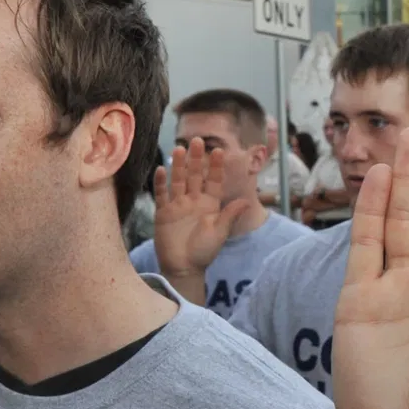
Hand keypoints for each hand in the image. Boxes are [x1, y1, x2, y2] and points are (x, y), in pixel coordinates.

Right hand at [152, 139, 247, 276]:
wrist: (183, 267)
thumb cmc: (204, 251)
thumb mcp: (220, 232)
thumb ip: (230, 215)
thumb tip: (247, 201)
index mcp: (210, 205)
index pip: (214, 181)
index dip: (216, 166)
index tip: (219, 150)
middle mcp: (194, 201)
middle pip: (195, 176)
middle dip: (197, 159)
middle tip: (197, 140)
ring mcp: (178, 205)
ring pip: (179, 180)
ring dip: (179, 166)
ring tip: (179, 148)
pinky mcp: (163, 213)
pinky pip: (161, 194)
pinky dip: (160, 183)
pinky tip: (161, 169)